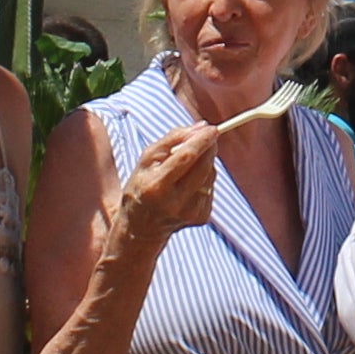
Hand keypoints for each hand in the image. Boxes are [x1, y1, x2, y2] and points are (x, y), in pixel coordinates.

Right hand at [103, 122, 223, 256]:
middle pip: (203, 167)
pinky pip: (210, 187)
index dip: (201, 141)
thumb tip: (202, 126)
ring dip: (206, 163)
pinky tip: (188, 184)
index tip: (212, 129)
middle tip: (209, 136)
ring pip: (210, 176)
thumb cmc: (142, 185)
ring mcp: (190, 212)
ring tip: (188, 166)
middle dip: (209, 148)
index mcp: (156, 186)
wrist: (142, 227)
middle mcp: (175, 202)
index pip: (185, 158)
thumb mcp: (147, 159)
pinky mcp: (201, 217)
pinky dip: (204, 179)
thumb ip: (173, 139)